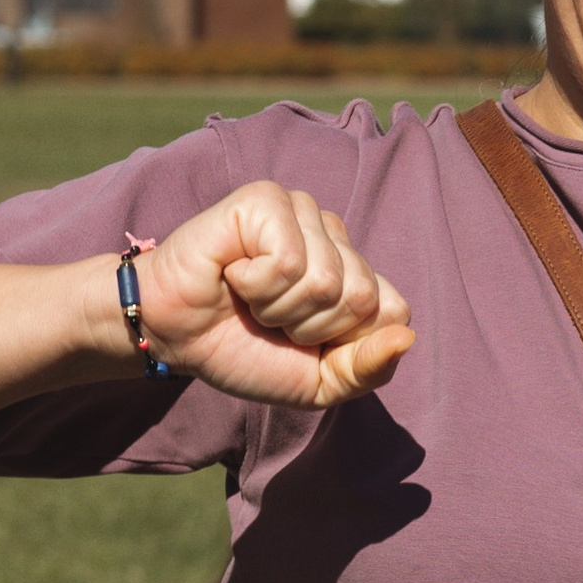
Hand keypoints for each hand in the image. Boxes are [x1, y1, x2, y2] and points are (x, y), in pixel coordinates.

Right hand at [135, 187, 413, 409]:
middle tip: (268, 318)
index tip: (303, 340)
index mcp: (353, 270)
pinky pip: (290, 261)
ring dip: (278, 308)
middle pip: (362, 297)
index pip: (393, 311)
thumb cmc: (244, 350)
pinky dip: (257, 285)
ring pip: (326, 280)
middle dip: (309, 327)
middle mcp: (333, 235)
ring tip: (249, 297)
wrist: (176, 339)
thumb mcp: (318, 382)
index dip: (346, 342)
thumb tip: (406, 338)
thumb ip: (368, 368)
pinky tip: (234, 273)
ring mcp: (302, 211)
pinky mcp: (266, 200)